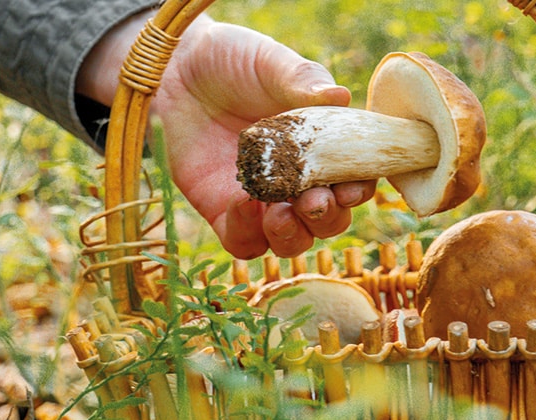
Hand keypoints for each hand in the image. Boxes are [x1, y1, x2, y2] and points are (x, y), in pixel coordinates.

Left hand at [78, 14, 374, 258]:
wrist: (178, 68)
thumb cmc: (235, 61)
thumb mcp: (272, 64)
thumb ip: (303, 80)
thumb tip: (339, 94)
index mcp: (322, 152)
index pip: (352, 183)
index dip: (357, 192)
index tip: (352, 187)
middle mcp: (297, 183)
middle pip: (326, 222)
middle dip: (326, 219)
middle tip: (314, 201)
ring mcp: (261, 202)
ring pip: (289, 242)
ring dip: (292, 235)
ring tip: (281, 212)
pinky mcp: (223, 212)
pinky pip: (242, 241)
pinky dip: (247, 233)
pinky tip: (242, 202)